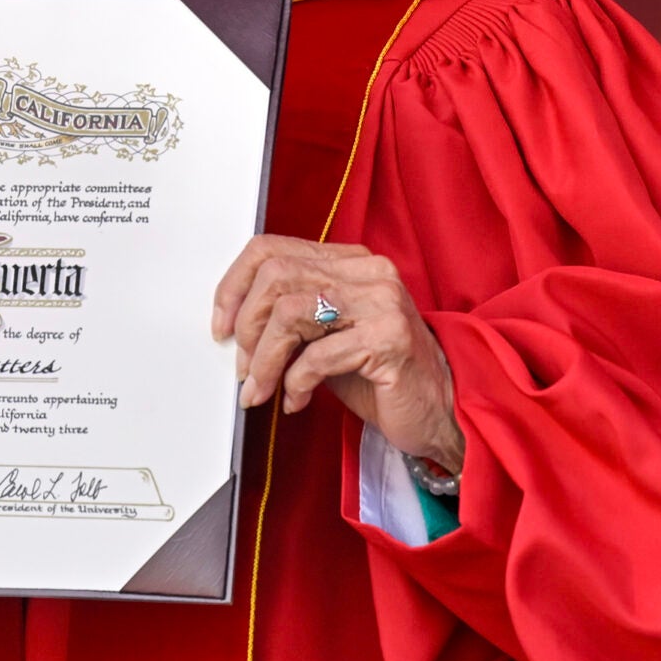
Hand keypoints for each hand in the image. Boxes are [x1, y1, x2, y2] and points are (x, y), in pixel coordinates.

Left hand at [210, 237, 462, 471]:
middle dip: (246, 328)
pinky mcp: (389, 340)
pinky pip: (318, 355)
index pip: (270, 249)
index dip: (234, 287)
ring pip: (290, 313)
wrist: (440, 411)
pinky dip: (295, 383)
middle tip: (243, 367)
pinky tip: (297, 400)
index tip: (221, 326)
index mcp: (349, 262)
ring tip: (262, 389)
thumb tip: (234, 326)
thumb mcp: (327, 336)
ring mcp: (382, 303)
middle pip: (275, 276)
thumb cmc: (380, 376)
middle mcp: (367, 273)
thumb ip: (291, 318)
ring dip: (264, 360)